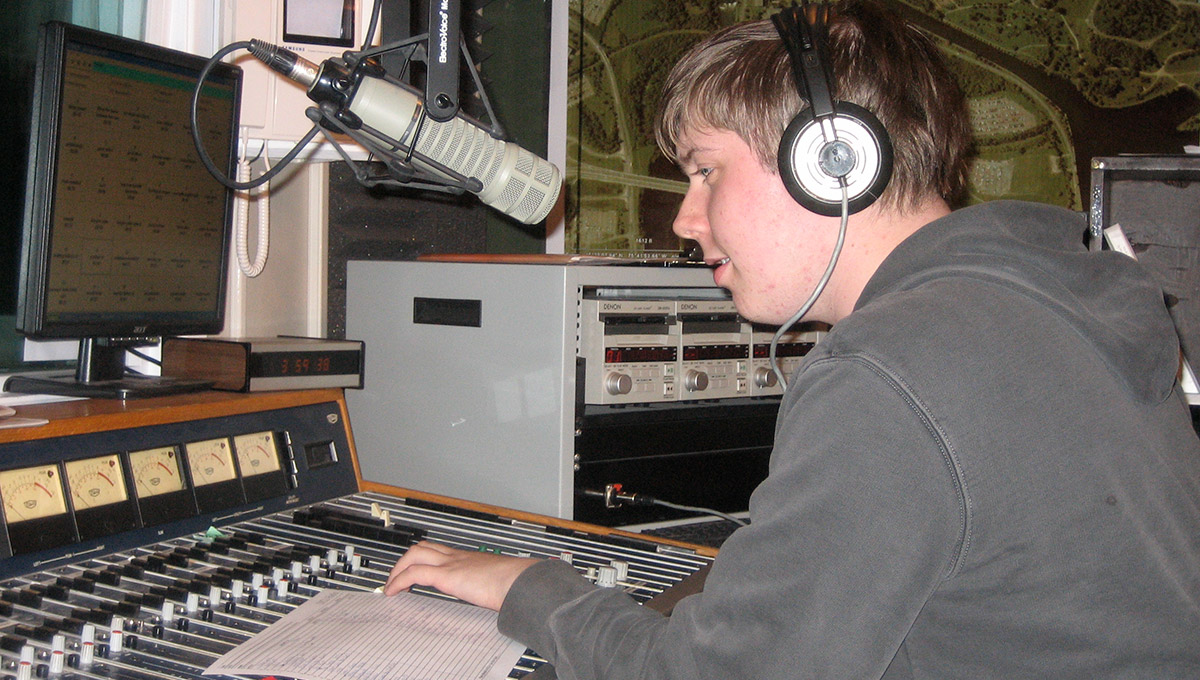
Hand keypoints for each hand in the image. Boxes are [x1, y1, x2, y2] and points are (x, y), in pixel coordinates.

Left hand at [383, 541, 537, 610]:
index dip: (424, 557)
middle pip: (423, 547)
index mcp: (468, 558)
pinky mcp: (447, 575)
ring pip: (415, 554)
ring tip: (391, 584)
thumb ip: (488, 584)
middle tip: (397, 576)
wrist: (519, 581)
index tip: (416, 571)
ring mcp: (451, 563)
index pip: (440, 550)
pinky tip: (393, 591)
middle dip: (405, 559)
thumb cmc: (515, 583)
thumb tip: (493, 595)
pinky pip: (414, 573)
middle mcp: (457, 557)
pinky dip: (399, 580)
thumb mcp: (497, 581)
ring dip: (398, 568)